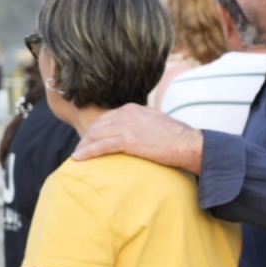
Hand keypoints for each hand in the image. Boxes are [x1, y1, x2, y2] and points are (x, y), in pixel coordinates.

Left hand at [72, 104, 203, 173]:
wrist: (188, 144)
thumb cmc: (178, 138)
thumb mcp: (157, 122)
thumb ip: (143, 123)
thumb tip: (138, 131)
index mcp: (134, 108)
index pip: (107, 117)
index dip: (96, 129)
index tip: (91, 139)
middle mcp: (128, 114)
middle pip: (98, 125)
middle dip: (87, 137)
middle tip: (80, 149)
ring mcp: (127, 126)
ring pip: (96, 135)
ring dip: (84, 145)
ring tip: (77, 155)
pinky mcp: (128, 140)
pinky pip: (101, 146)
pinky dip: (88, 152)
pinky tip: (78, 158)